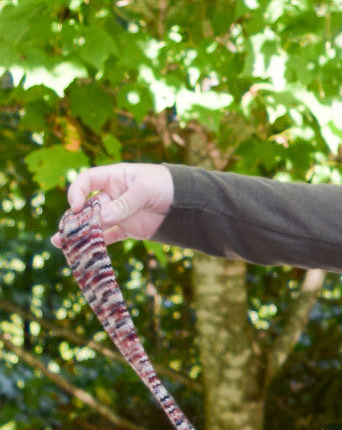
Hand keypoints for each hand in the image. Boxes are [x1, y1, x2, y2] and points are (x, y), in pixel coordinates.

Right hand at [52, 163, 173, 247]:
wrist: (189, 202)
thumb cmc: (167, 186)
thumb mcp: (145, 190)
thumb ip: (124, 204)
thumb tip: (100, 219)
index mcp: (115, 177)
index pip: (88, 181)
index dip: (78, 191)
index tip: (76, 205)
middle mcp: (113, 195)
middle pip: (88, 205)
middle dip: (75, 217)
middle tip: (64, 230)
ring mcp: (119, 213)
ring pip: (95, 223)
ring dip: (80, 232)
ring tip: (64, 242)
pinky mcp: (127, 229)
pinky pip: (108, 236)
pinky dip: (97, 243)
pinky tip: (84, 251)